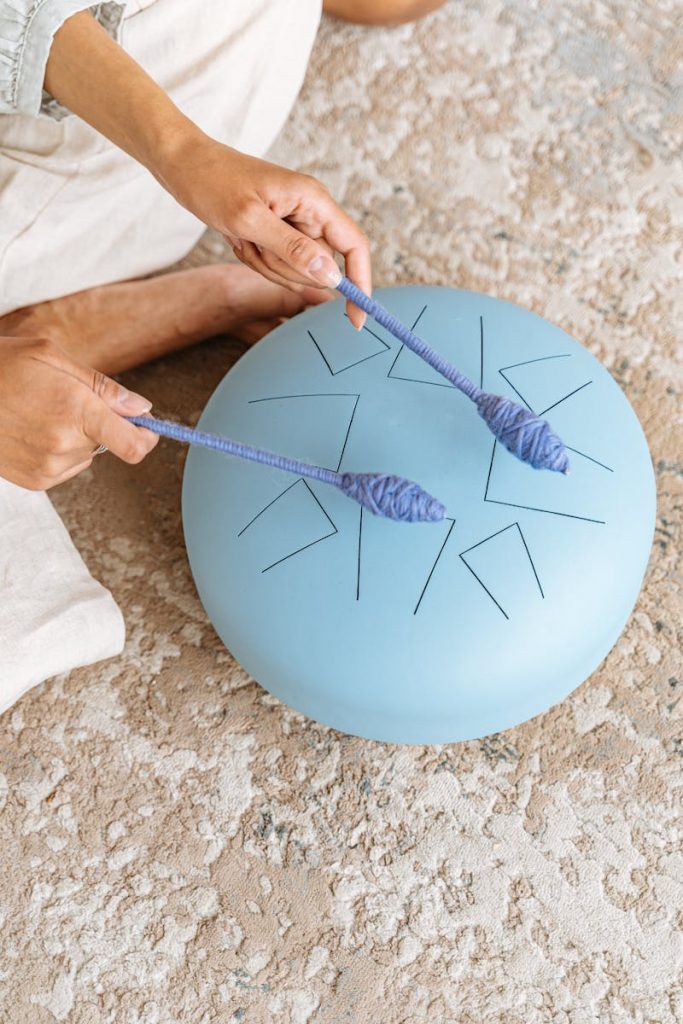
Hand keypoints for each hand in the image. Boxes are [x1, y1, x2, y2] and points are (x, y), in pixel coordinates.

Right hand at [0, 336, 157, 489]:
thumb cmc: (0, 365)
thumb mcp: (52, 356)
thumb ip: (102, 386)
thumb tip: (140, 408)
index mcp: (77, 411)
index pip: (134, 444)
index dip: (147, 437)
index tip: (148, 428)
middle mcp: (65, 445)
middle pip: (109, 445)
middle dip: (98, 424)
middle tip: (65, 399)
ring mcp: (48, 467)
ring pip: (85, 456)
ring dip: (76, 438)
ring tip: (39, 412)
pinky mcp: (34, 481)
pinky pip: (63, 468)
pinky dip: (56, 451)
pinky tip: (29, 430)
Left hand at [160, 140, 371, 327]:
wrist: (184, 164)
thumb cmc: (213, 181)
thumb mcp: (249, 220)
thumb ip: (293, 250)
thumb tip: (331, 277)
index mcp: (314, 201)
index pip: (355, 247)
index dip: (361, 283)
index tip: (356, 319)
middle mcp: (311, 213)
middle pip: (320, 267)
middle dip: (285, 269)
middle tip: (253, 242)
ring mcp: (295, 224)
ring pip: (296, 271)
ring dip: (266, 264)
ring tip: (242, 235)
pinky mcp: (279, 232)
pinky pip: (278, 265)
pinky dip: (257, 259)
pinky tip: (239, 237)